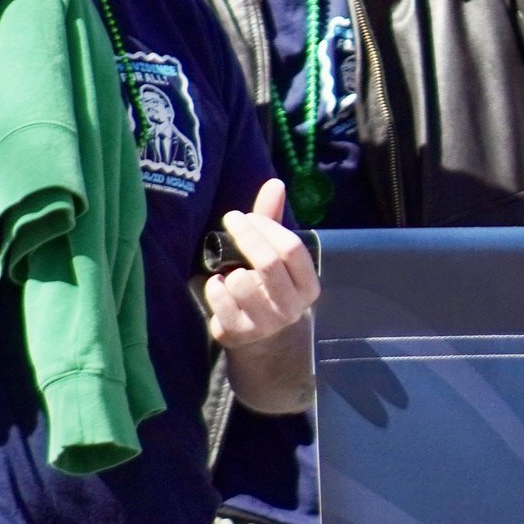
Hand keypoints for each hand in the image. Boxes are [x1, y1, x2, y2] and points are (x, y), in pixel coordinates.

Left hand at [203, 179, 321, 346]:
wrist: (262, 340)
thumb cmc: (268, 287)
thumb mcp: (276, 257)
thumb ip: (273, 221)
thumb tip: (275, 183)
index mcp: (308, 286)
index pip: (291, 249)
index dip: (267, 227)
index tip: (246, 216)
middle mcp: (292, 307)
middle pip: (268, 262)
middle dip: (246, 236)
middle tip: (231, 220)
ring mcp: (265, 323)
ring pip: (241, 282)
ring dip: (230, 269)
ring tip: (230, 270)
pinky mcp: (238, 334)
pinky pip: (220, 300)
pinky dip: (214, 288)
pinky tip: (219, 287)